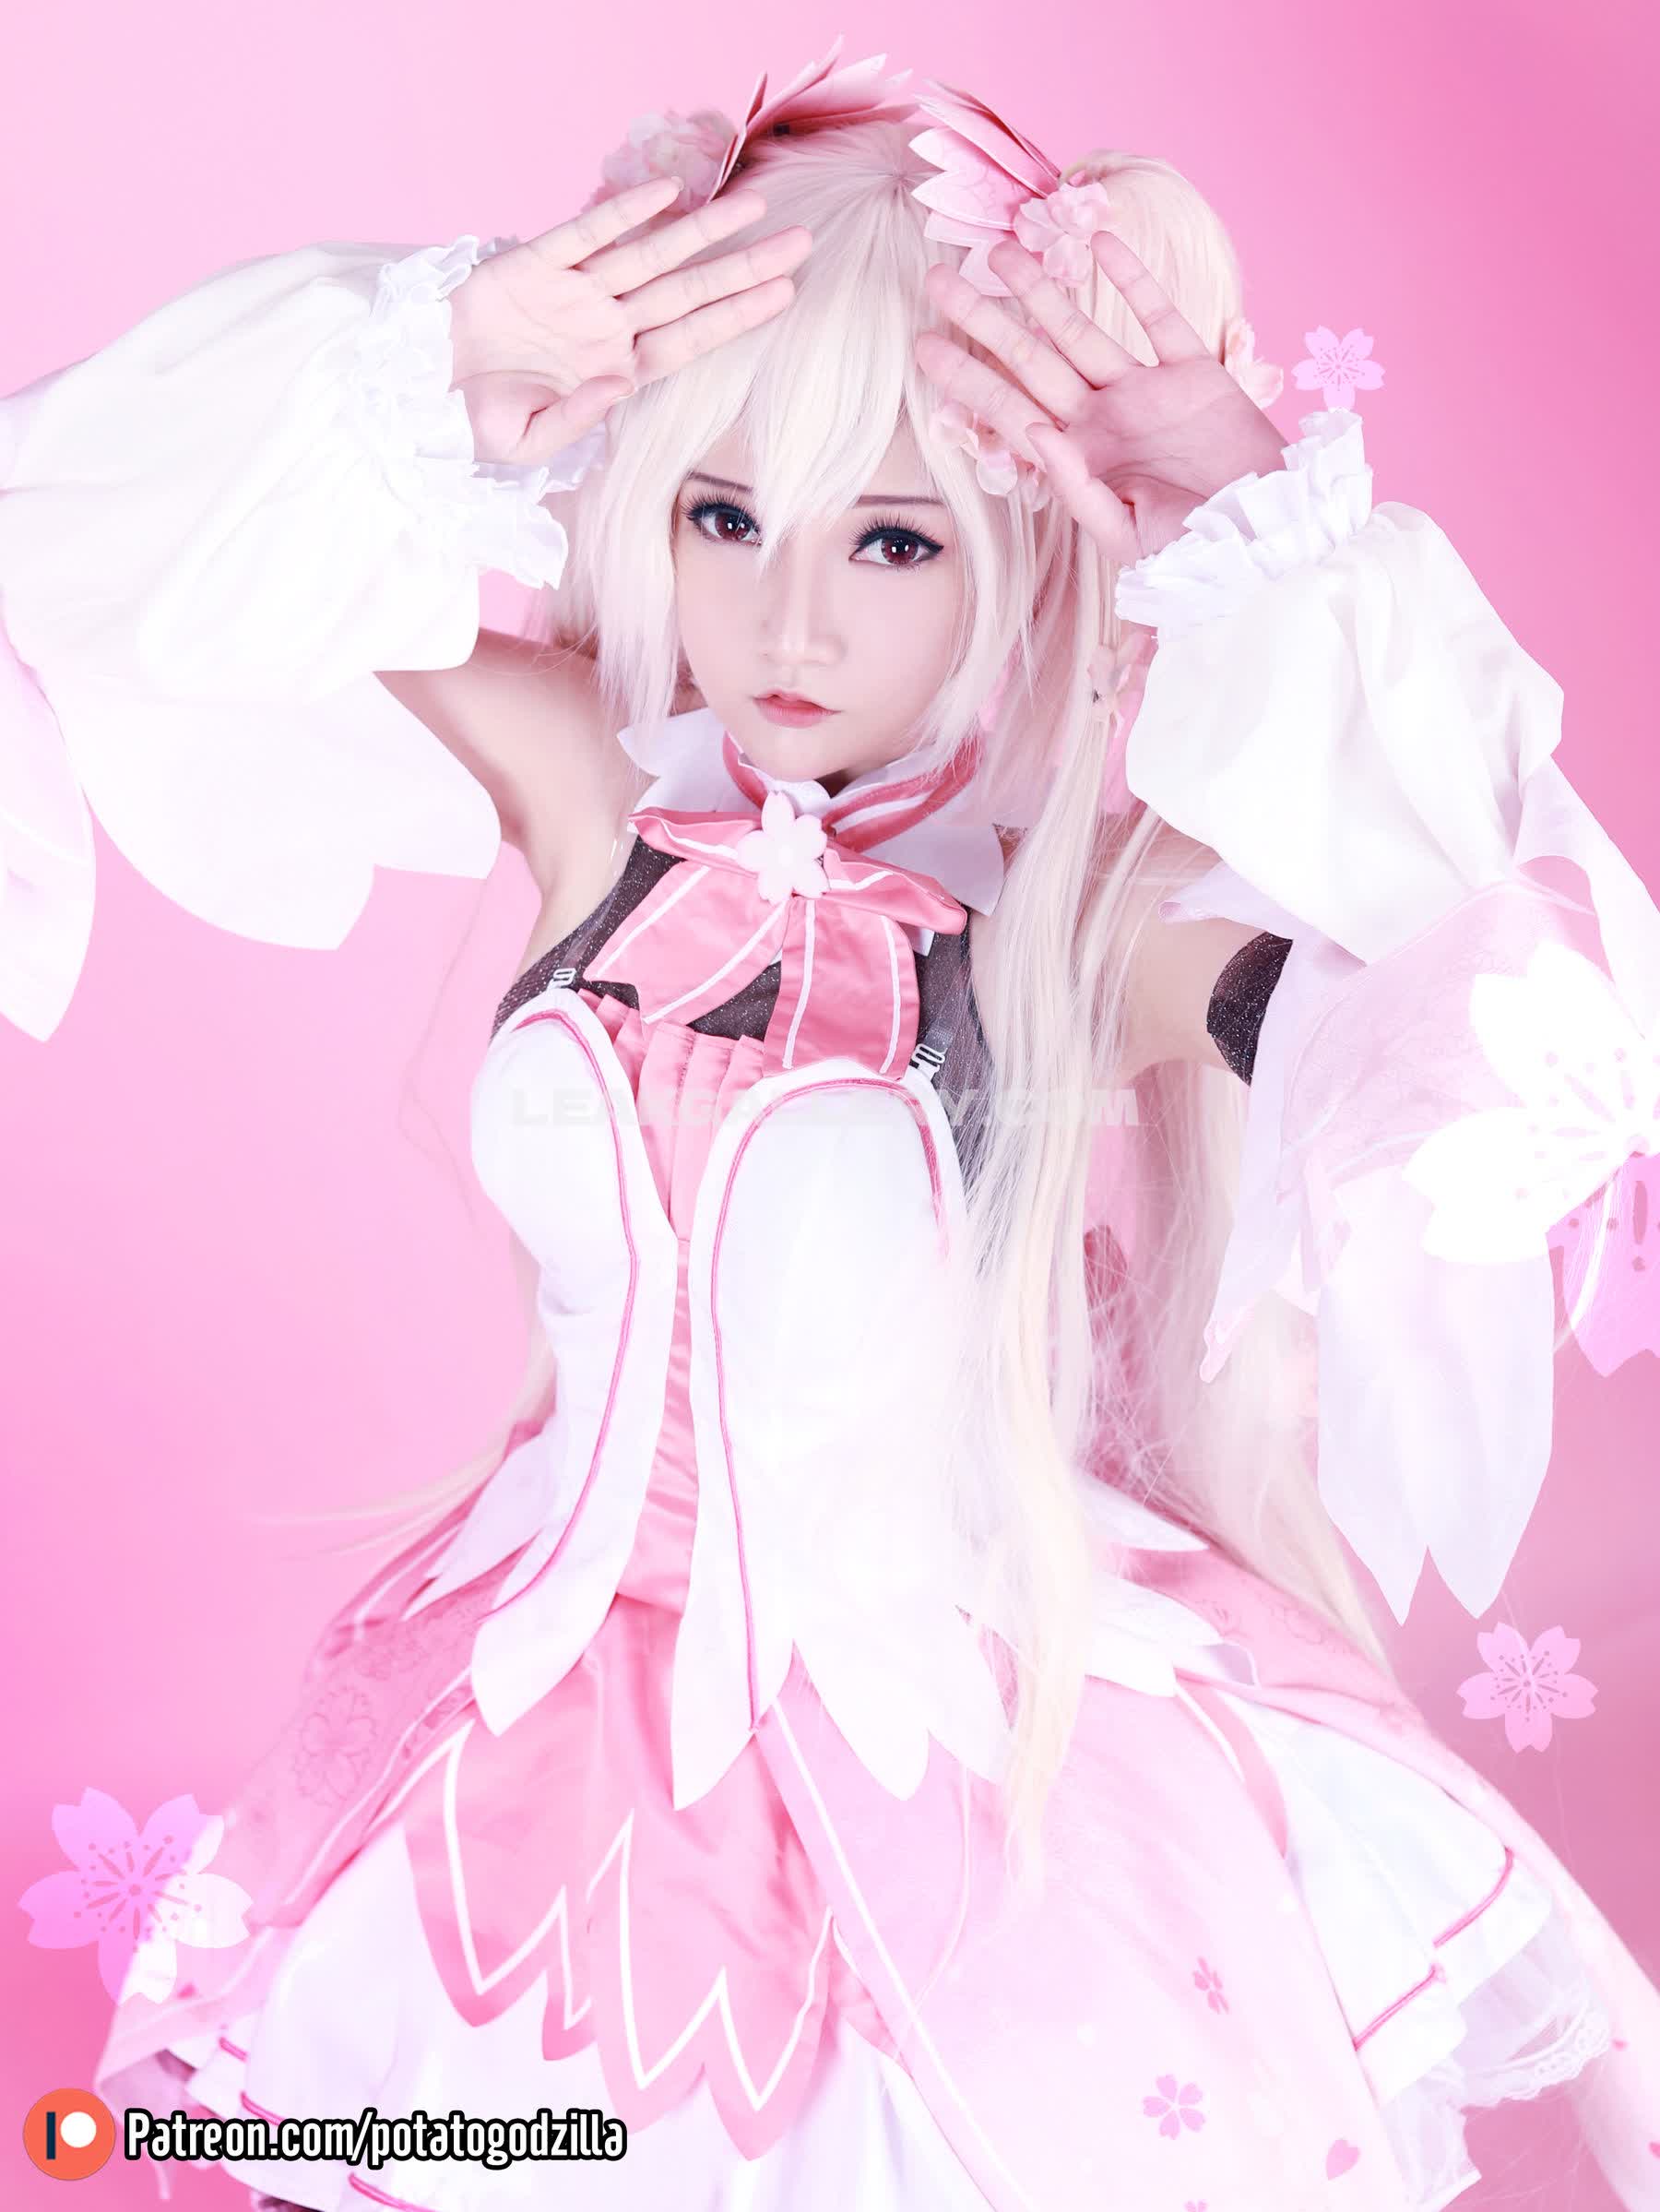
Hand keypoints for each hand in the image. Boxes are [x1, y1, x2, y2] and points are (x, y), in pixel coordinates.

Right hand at [447, 177, 810, 467]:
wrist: (417, 392)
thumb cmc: (474, 423)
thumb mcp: (525, 443)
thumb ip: (577, 419)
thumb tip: (619, 382)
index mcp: (612, 370)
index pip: (690, 340)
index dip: (737, 317)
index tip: (787, 296)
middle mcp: (605, 326)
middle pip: (688, 292)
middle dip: (744, 268)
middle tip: (802, 244)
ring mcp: (574, 292)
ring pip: (651, 256)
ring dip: (702, 232)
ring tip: (755, 208)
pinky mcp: (533, 264)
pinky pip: (585, 233)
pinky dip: (622, 213)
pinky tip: (666, 194)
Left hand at [914, 232, 1286, 565]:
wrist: (1265, 539)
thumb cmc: (1194, 552)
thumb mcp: (1123, 536)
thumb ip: (1077, 487)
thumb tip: (1037, 432)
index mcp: (1079, 459)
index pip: (1009, 409)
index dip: (966, 378)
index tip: (923, 347)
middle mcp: (1102, 419)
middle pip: (1031, 360)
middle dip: (985, 322)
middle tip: (938, 281)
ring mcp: (1144, 392)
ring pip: (1081, 330)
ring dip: (1042, 291)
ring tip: (1000, 251)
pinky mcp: (1193, 372)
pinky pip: (1157, 317)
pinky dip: (1131, 279)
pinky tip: (1097, 245)